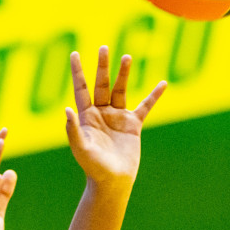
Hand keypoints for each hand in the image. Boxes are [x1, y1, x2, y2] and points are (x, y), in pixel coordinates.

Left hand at [64, 46, 166, 190]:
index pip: (81, 88)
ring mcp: (117, 118)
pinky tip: (163, 84)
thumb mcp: (81, 148)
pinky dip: (154, 95)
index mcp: (86, 117)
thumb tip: (67, 109)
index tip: (74, 54)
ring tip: (126, 56)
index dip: (78, 72)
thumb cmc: (93, 167)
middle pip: (102, 84)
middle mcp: (101, 113)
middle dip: (102, 66)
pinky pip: (145, 106)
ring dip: (124, 74)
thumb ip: (73, 129)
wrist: (113, 181)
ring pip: (121, 90)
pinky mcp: (132, 125)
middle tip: (104, 47)